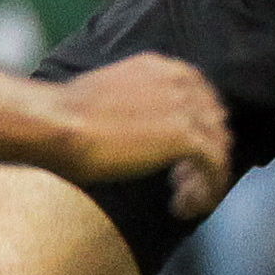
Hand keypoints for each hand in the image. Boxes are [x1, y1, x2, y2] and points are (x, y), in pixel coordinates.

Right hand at [42, 54, 232, 215]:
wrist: (57, 124)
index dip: (196, 126)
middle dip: (202, 152)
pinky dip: (206, 190)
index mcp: (158, 66)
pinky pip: (215, 167)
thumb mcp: (105, 97)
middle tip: (181, 181)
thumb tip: (132, 129)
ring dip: (205, 175)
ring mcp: (187, 107)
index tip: (182, 152)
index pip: (199, 95)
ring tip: (182, 199)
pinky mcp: (187, 137)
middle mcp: (179, 81)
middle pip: (214, 120)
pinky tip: (182, 207)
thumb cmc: (63, 117)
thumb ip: (131, 105)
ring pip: (218, 146)